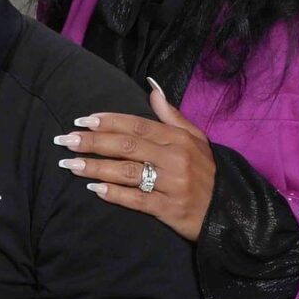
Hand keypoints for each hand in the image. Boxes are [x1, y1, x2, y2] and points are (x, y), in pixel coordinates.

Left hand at [54, 78, 215, 240]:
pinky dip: (115, 194)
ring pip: (127, 172)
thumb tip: (151, 87)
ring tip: (70, 165)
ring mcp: (173, 185)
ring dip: (96, 167)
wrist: (232, 211)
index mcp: (179, 138)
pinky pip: (138, 201)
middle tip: (65, 141)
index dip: (108, 121)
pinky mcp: (171, 210)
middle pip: (127, 146)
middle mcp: (175, 158)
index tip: (82, 120)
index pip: (137, 125)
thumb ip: (171, 114)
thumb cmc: (207, 171)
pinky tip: (94, 190)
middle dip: (93, 142)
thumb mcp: (196, 138)